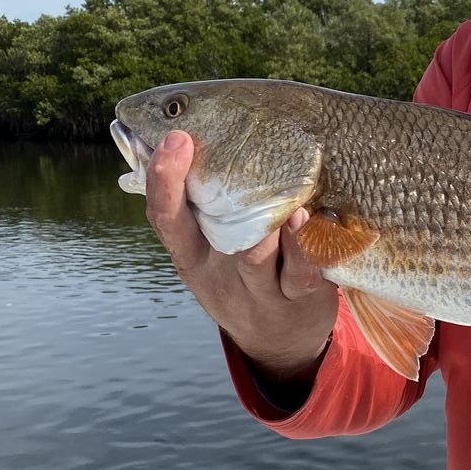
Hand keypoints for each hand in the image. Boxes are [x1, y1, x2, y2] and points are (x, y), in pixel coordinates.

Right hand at [145, 129, 338, 381]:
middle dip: (206, 189)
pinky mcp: (298, 298)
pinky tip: (307, 217)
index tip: (173, 137)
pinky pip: (301, 274)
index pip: (165, 216)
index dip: (163, 179)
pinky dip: (303, 245)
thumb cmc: (243, 273)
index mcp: (191, 253)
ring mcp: (258, 290)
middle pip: (205, 234)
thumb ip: (205, 203)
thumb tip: (190, 128)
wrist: (280, 341)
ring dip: (262, 223)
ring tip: (270, 190)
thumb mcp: (213, 249)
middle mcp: (218, 273)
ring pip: (254, 257)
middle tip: (205, 143)